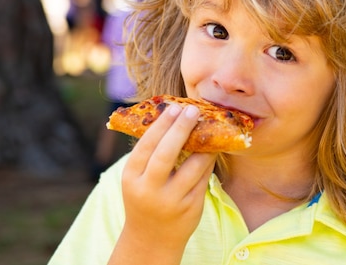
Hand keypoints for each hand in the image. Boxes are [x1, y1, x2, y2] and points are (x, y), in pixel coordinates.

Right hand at [108, 104, 216, 264]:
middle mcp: (149, 190)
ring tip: (208, 126)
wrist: (151, 238)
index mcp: (132, 178)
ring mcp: (171, 200)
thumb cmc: (145, 196)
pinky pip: (204, 178)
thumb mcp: (138, 178)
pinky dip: (209, 160)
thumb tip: (171, 117)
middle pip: (166, 154)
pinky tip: (213, 147)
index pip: (146, 146)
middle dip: (181, 129)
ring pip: (193, 166)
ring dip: (203, 144)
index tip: (174, 108)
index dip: (161, 125)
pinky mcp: (191, 208)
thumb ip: (150, 154)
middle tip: (192, 110)